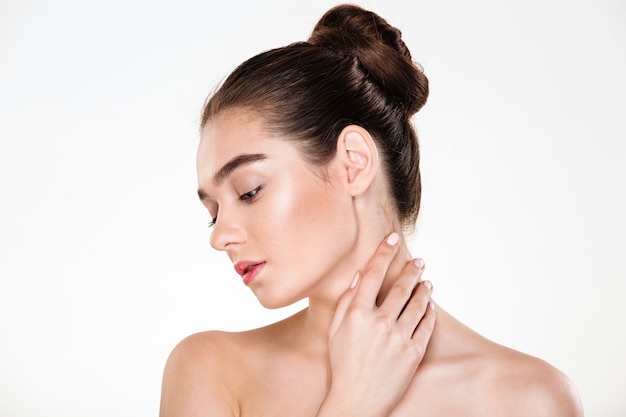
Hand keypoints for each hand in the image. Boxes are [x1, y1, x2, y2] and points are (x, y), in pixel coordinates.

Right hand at [317, 232, 434, 416]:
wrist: (357, 403)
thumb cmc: (342, 366)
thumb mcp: (334, 331)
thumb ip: (345, 302)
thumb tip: (359, 277)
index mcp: (357, 313)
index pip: (374, 273)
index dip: (384, 252)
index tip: (392, 238)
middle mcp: (380, 322)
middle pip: (400, 286)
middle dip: (411, 269)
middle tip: (419, 261)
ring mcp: (399, 337)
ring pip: (418, 303)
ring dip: (424, 289)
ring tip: (427, 281)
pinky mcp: (414, 353)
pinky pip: (426, 325)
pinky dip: (430, 312)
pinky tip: (430, 305)